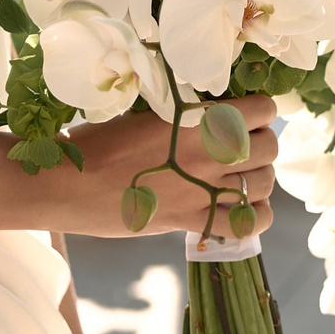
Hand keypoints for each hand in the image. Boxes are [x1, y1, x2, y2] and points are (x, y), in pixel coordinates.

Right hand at [42, 93, 279, 238]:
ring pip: (263, 184)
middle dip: (262, 142)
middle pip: (268, 148)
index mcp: (198, 120)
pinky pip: (246, 224)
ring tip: (243, 174)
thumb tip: (207, 109)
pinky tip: (245, 208)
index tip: (249, 113)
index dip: (261, 111)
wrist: (66, 184)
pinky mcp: (189, 221)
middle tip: (244, 143)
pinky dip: (255, 217)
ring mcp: (202, 192)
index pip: (263, 110)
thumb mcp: (145, 113)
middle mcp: (208, 156)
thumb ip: (182, 113)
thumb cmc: (97, 142)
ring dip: (260, 177)